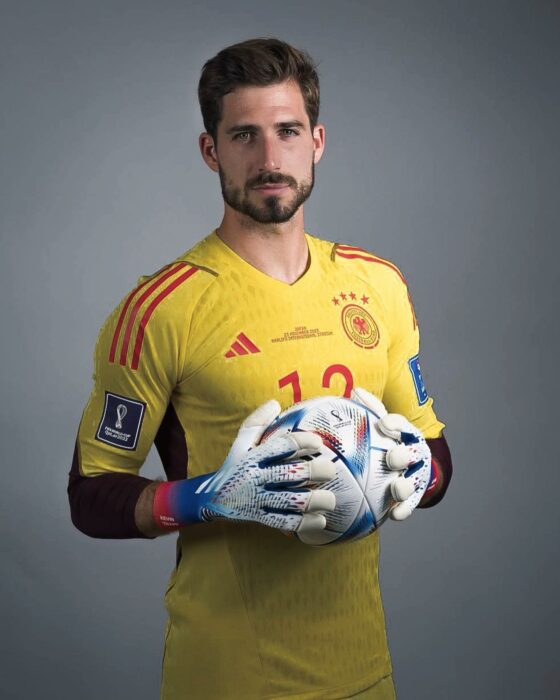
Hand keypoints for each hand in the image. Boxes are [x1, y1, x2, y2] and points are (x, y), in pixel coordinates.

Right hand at [194, 400, 336, 534]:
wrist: (211, 498)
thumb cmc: (234, 465)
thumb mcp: (240, 443)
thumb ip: (257, 422)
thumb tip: (275, 403)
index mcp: (253, 457)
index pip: (281, 446)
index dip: (302, 442)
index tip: (318, 443)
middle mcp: (255, 478)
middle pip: (290, 474)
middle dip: (314, 471)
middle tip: (329, 470)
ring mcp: (257, 500)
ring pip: (290, 501)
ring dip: (314, 501)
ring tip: (331, 499)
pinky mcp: (260, 518)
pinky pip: (285, 523)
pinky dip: (305, 523)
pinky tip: (320, 520)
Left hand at [351, 387, 431, 520]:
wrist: (406, 468)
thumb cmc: (385, 441)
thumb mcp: (379, 425)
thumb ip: (369, 410)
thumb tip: (355, 391)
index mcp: (405, 434)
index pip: (402, 425)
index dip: (396, 424)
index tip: (384, 424)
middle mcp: (415, 452)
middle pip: (412, 452)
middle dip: (403, 455)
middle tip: (392, 458)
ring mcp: (416, 474)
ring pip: (413, 479)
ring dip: (406, 485)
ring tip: (397, 489)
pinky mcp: (416, 495)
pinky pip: (411, 504)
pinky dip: (404, 509)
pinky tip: (394, 516)